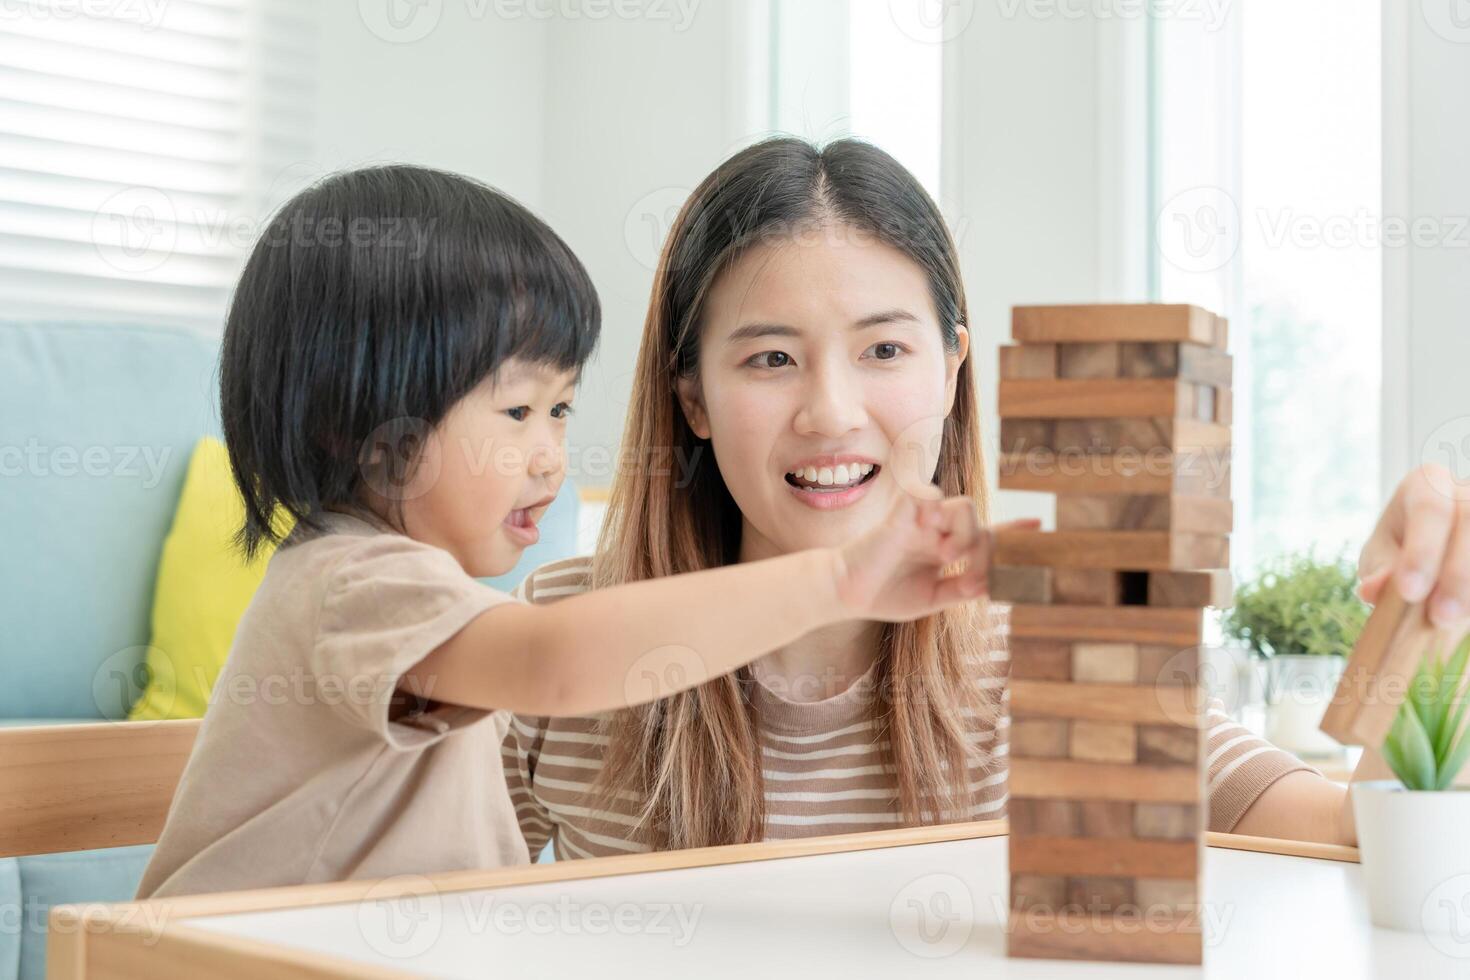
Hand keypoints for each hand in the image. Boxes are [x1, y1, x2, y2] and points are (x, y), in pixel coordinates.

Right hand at [832, 488, 1039, 621]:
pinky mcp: (902, 515)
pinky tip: (927, 533)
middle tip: (969, 577)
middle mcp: (937, 532)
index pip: (986, 536)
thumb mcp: (931, 599)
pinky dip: (935, 510)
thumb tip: (989, 583)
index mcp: (945, 550)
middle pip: (980, 525)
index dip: (1012, 531)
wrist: (846, 593)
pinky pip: (928, 495)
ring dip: (965, 534)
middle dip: (985, 553)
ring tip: (948, 557)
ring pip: (963, 506)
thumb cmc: (884, 594)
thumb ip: (960, 589)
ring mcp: (921, 521)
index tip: (1039, 525)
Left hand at [1358, 463, 1469, 626]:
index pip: (1432, 509)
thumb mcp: (1381, 557)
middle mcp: (1468, 491)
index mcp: (1427, 483)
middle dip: (1458, 574)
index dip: (1423, 551)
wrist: (1433, 554)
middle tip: (1441, 617)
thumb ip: (1379, 571)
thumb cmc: (1402, 550)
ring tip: (1456, 621)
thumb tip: (1372, 590)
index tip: (1409, 592)